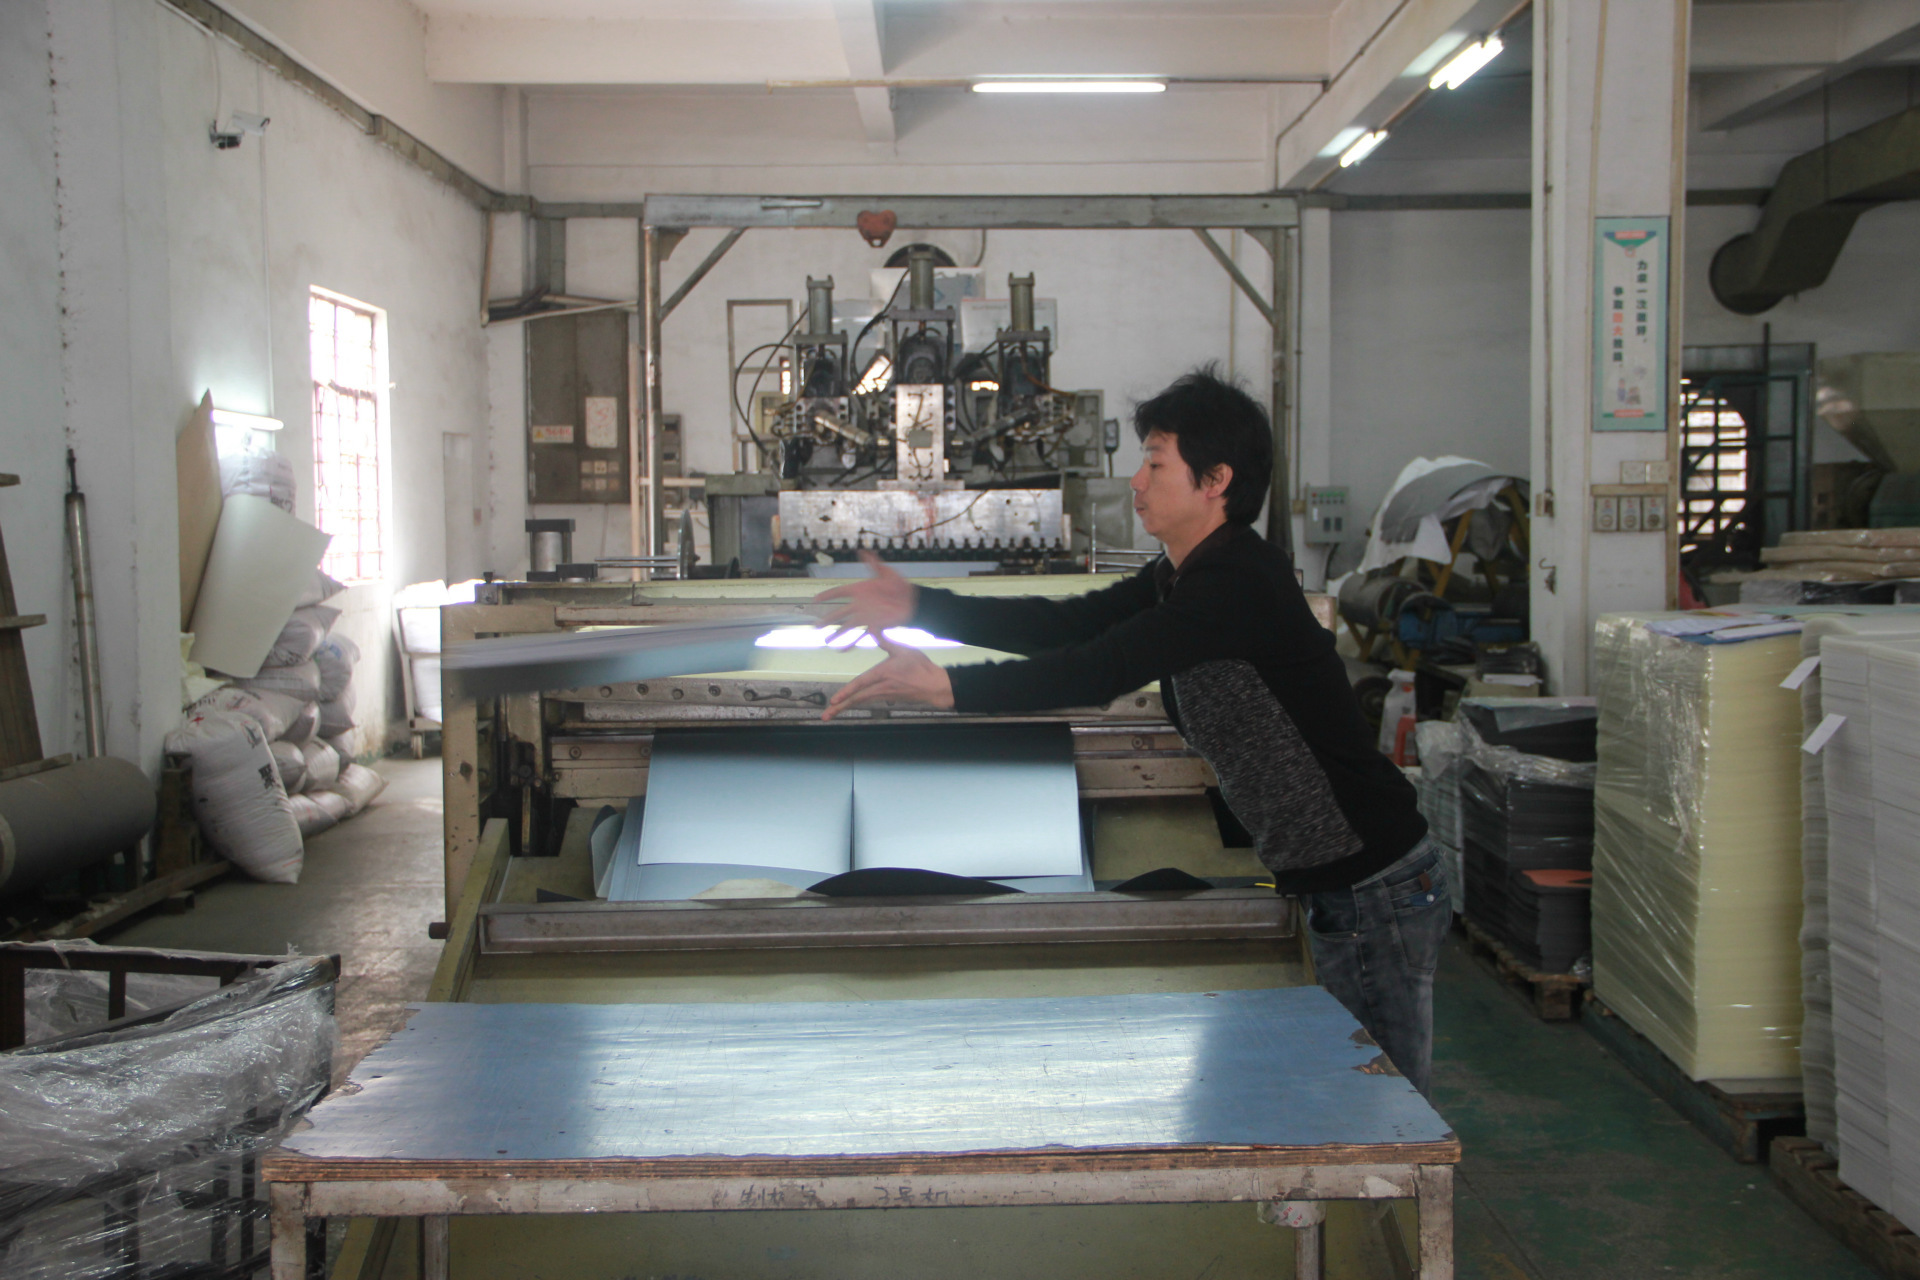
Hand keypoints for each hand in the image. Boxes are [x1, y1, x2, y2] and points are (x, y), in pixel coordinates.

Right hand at [813, 550, 916, 641]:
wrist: (913, 602)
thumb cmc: (900, 586)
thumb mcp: (886, 573)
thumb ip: (874, 563)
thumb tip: (862, 551)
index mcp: (860, 591)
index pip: (839, 592)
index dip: (828, 595)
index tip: (816, 599)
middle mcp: (860, 604)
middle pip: (839, 613)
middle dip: (828, 619)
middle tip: (815, 626)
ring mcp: (866, 616)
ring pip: (847, 626)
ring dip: (837, 634)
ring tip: (827, 642)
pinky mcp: (874, 625)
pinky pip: (861, 636)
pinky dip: (852, 643)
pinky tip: (843, 650)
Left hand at [822, 633, 953, 720]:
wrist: (935, 686)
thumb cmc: (921, 667)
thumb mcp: (903, 650)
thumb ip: (885, 640)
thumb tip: (873, 626)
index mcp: (882, 675)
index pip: (860, 685)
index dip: (846, 692)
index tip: (834, 700)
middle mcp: (881, 688)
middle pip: (857, 699)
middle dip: (840, 708)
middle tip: (825, 717)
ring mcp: (884, 695)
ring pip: (861, 701)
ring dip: (846, 707)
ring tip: (832, 713)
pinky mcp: (888, 698)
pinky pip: (869, 701)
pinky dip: (857, 703)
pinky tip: (850, 704)